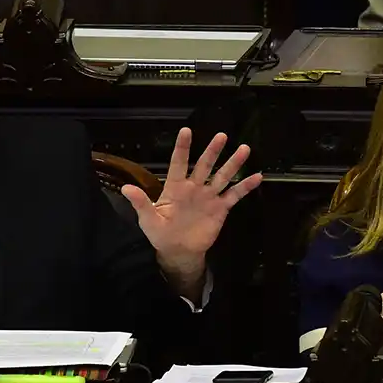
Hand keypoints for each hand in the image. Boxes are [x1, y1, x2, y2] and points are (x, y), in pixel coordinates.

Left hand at [122, 128, 262, 280]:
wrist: (178, 251)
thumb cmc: (160, 233)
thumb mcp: (147, 219)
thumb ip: (140, 203)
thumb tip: (125, 188)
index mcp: (175, 187)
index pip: (178, 163)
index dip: (182, 147)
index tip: (186, 131)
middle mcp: (194, 187)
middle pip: (204, 165)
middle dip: (213, 151)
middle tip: (221, 136)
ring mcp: (209, 196)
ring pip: (222, 175)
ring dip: (233, 163)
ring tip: (244, 148)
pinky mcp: (220, 208)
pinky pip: (234, 195)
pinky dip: (245, 186)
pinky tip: (257, 176)